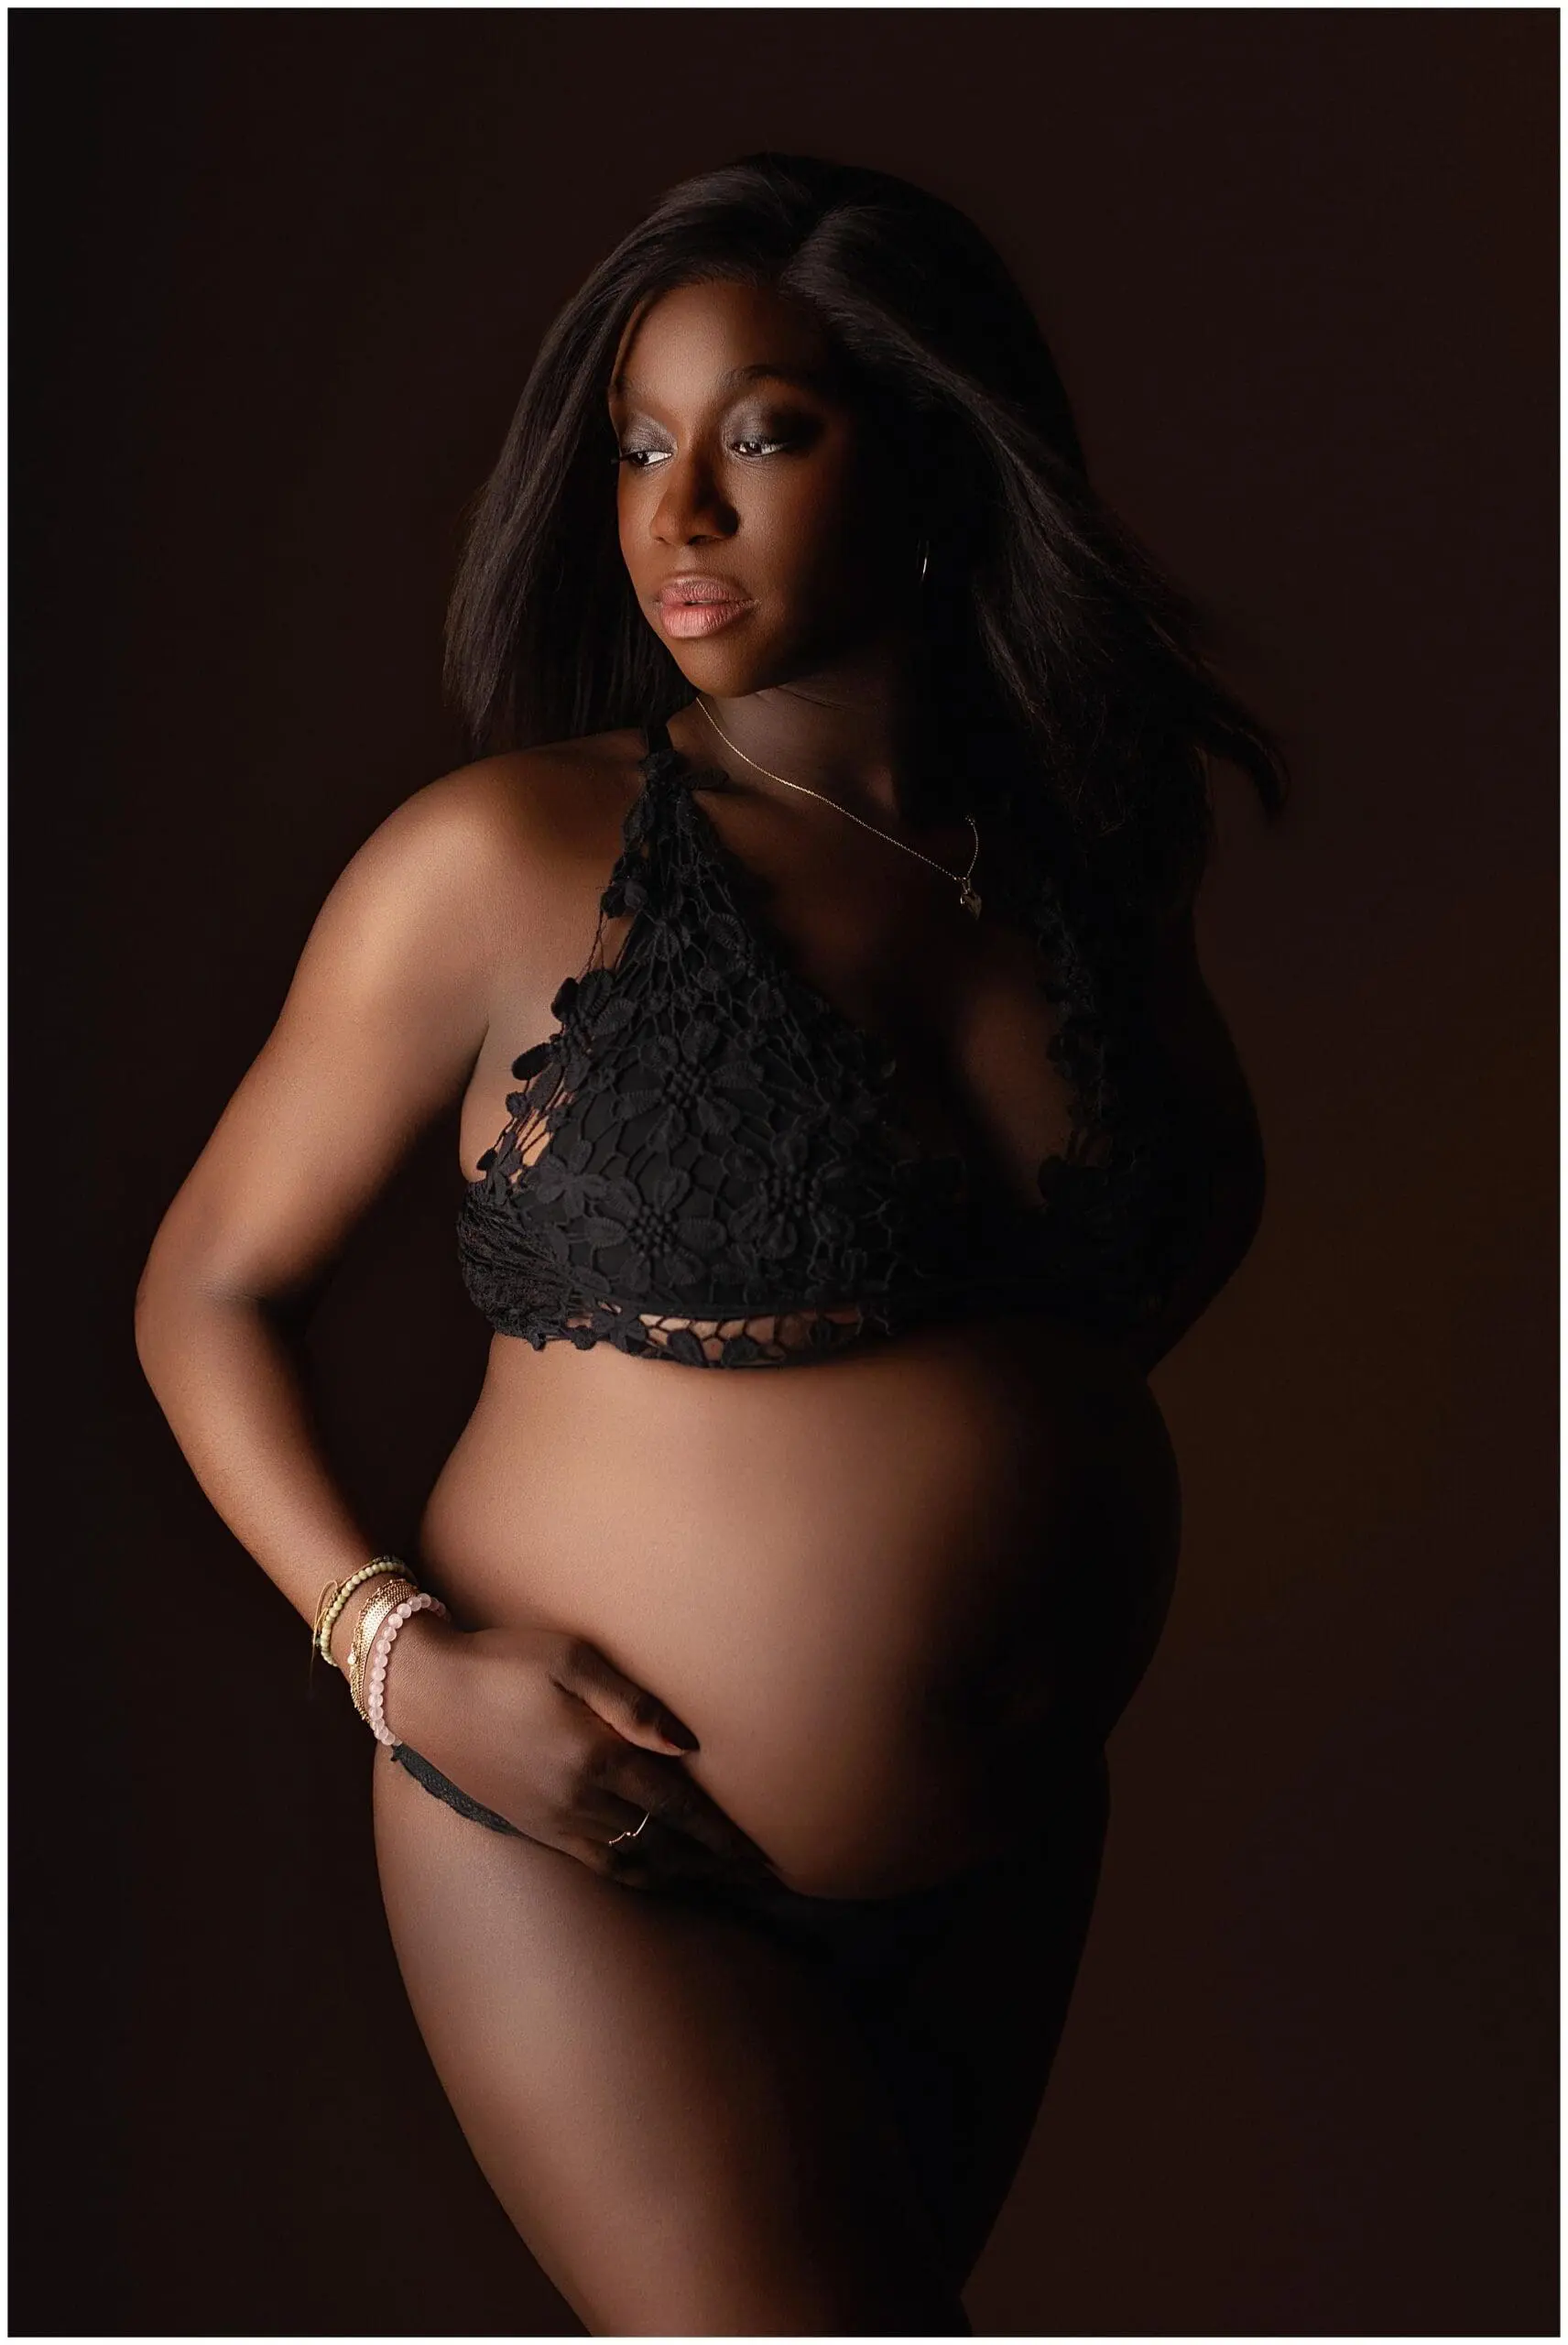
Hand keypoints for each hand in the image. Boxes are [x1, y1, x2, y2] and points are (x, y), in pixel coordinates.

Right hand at [386, 1615, 777, 1894]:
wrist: (425, 1692)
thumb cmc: (503, 1660)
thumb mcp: (571, 1660)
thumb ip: (632, 1704)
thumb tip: (688, 1745)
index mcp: (597, 1757)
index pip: (679, 1808)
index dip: (725, 1836)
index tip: (766, 1856)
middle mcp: (580, 1801)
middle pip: (665, 1846)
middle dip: (718, 1866)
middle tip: (765, 1881)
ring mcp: (555, 1821)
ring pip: (635, 1864)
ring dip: (684, 1878)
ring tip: (725, 1884)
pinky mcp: (534, 1827)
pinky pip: (599, 1865)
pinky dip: (639, 1877)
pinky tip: (659, 1875)